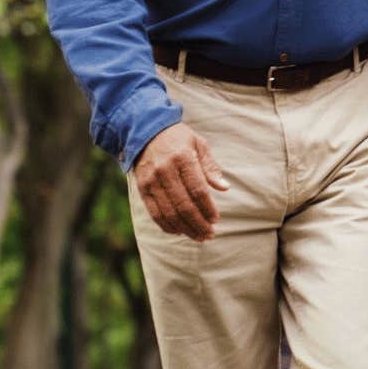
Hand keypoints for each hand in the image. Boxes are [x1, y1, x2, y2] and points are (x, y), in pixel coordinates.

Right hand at [132, 122, 230, 240]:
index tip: (216, 219)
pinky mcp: (142, 189)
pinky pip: (155, 213)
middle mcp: (165, 171)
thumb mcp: (199, 144)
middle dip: (198, 223)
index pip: (197, 189)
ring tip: (199, 236)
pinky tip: (180, 231)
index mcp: (182, 158)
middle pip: (183, 205)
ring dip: (185, 228)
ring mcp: (151, 181)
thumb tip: (225, 188)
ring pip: (169, 213)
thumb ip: (211, 167)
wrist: (146, 132)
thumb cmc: (179, 139)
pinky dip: (167, 226)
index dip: (207, 207)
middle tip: (210, 234)